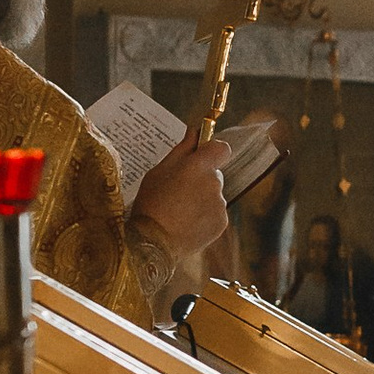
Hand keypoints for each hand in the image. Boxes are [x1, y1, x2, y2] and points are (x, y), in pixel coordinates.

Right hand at [133, 134, 228, 266]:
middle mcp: (214, 183)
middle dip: (201, 179)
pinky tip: (185, 223)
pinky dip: (204, 216)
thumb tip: (195, 131)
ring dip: (202, 199)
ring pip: (214, 195)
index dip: (213, 151)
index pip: (222, 148)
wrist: (153, 242)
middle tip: (178, 191)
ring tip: (178, 211)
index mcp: (199, 166)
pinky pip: (215, 213)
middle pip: (214, 174)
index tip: (202, 156)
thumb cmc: (151, 203)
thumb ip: (182, 149)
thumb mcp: (159, 171)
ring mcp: (219, 204)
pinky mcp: (221, 223)